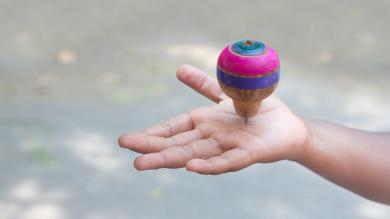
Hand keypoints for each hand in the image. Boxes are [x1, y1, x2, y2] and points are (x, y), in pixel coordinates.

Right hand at [118, 65, 309, 173]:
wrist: (287, 125)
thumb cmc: (256, 112)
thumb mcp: (226, 94)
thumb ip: (204, 85)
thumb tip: (178, 70)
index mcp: (205, 124)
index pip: (174, 129)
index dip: (152, 133)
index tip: (129, 140)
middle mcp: (212, 138)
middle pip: (178, 144)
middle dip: (151, 147)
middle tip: (125, 148)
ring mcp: (228, 147)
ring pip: (195, 155)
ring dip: (170, 159)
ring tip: (143, 163)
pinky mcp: (250, 153)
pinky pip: (228, 161)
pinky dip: (210, 165)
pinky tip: (191, 167)